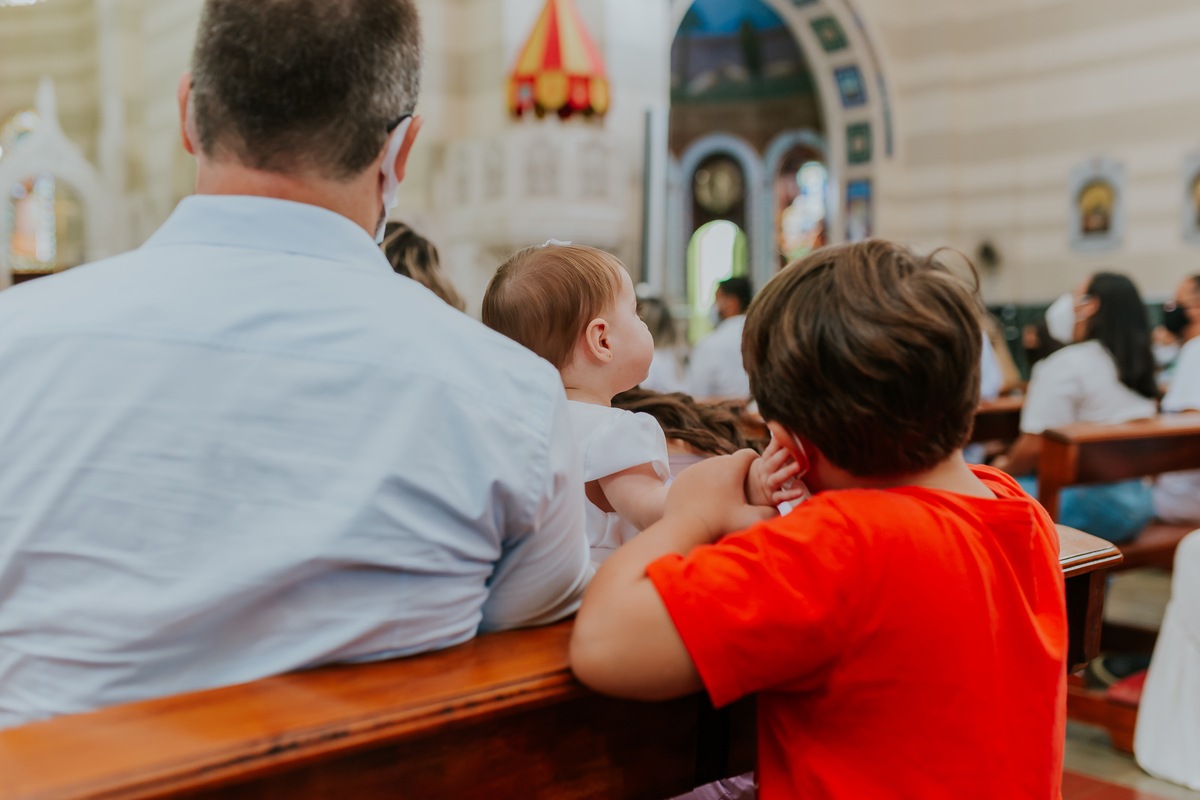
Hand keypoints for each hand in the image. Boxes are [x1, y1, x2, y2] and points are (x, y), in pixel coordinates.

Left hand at [663, 449, 777, 544]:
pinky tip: (705, 498)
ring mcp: (696, 468)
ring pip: (712, 467)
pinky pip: (697, 475)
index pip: (748, 454)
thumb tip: (783, 511)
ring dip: (719, 477)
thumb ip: (769, 514)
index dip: (754, 463)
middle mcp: (713, 462)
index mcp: (731, 468)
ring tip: (722, 496)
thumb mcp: (749, 519)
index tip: (755, 474)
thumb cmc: (720, 523)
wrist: (685, 526)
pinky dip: (703, 483)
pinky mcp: (683, 475)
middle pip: (730, 461)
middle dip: (736, 472)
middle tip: (739, 490)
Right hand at [745, 438, 806, 506]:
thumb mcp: (765, 462)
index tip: (784, 432)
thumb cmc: (763, 475)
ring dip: (787, 472)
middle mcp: (765, 473)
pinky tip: (800, 492)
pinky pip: (781, 496)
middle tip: (794, 446)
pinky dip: (790, 494)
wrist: (750, 497)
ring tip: (798, 466)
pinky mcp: (773, 498)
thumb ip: (775, 449)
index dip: (777, 442)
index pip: (770, 451)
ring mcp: (768, 486)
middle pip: (772, 462)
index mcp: (764, 462)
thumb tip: (781, 429)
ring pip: (777, 478)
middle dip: (782, 454)